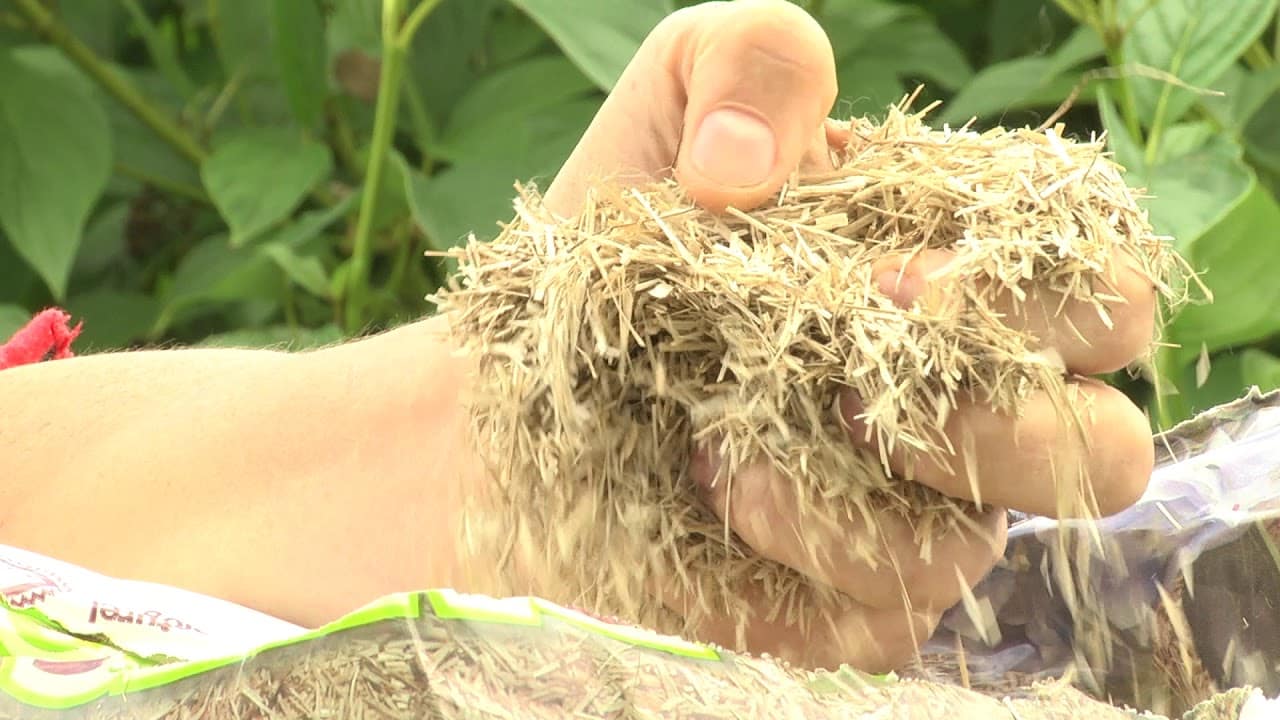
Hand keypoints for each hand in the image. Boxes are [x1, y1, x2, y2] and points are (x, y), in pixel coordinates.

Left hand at [540, 0, 1155, 671]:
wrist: (513, 372)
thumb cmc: (619, 236)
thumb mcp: (678, 95)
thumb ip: (756, 63)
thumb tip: (748, 167)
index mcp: (968, 283)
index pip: (1102, 299)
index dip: (1044, 294)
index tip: (901, 275)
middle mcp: (963, 409)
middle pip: (1098, 451)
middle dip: (994, 417)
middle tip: (855, 370)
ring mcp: (907, 518)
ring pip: (976, 548)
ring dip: (859, 495)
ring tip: (722, 443)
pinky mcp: (832, 603)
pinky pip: (873, 619)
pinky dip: (790, 558)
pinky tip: (706, 493)